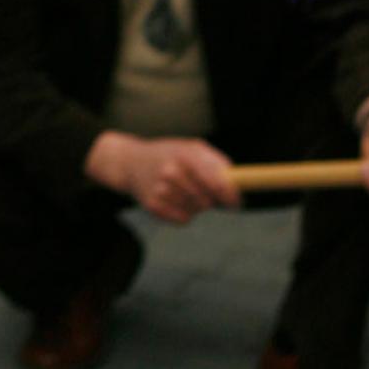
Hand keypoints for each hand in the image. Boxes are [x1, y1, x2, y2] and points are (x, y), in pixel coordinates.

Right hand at [86, 131, 240, 222]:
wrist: (131, 162)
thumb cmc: (171, 154)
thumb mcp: (193, 148)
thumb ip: (217, 163)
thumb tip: (237, 184)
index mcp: (185, 155)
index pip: (215, 181)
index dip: (229, 195)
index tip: (235, 203)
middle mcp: (171, 172)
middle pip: (207, 201)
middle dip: (211, 199)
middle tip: (204, 190)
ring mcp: (160, 189)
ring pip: (196, 211)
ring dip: (196, 205)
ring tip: (184, 191)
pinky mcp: (152, 206)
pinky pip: (183, 219)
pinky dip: (184, 213)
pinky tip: (174, 200)